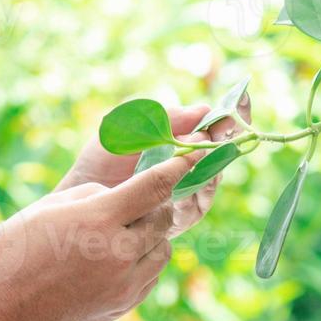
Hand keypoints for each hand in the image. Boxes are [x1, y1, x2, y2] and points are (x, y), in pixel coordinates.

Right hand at [0, 150, 200, 320]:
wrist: (0, 318)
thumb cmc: (13, 255)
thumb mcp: (48, 209)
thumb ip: (91, 196)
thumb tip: (120, 199)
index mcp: (98, 220)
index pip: (155, 185)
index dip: (179, 166)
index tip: (192, 155)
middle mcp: (118, 252)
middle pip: (164, 217)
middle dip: (159, 202)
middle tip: (143, 196)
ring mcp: (124, 284)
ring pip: (163, 248)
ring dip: (153, 234)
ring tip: (124, 230)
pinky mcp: (123, 305)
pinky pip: (151, 275)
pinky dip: (144, 260)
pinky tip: (117, 257)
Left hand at [58, 93, 251, 234]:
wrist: (79, 197)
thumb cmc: (100, 160)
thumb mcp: (128, 127)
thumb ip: (162, 117)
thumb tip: (203, 109)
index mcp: (179, 142)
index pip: (214, 127)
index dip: (231, 114)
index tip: (240, 100)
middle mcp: (187, 168)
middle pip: (222, 152)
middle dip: (228, 138)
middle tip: (226, 129)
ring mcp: (185, 193)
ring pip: (214, 179)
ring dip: (214, 165)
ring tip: (205, 151)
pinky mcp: (177, 219)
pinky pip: (197, 206)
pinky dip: (197, 192)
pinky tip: (188, 182)